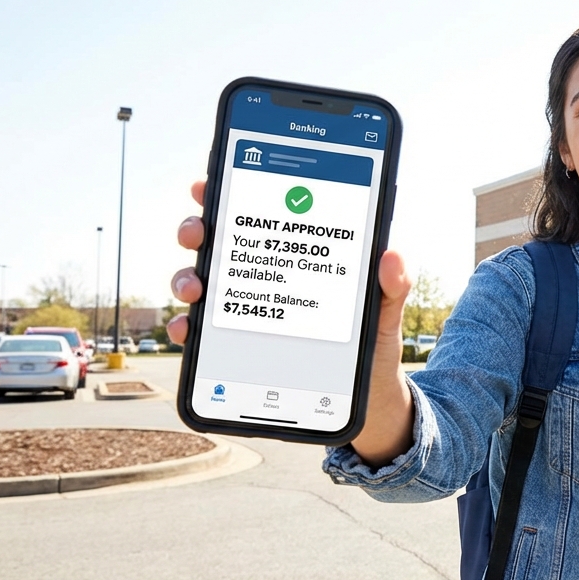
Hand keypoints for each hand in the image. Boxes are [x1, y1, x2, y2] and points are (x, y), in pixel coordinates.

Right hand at [166, 180, 416, 464]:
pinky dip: (187, 328)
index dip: (232, 189)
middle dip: (198, 229)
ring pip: (201, 281)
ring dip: (186, 278)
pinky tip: (189, 330)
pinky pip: (202, 333)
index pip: (262, 212)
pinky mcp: (237, 345)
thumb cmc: (374, 341)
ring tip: (194, 288)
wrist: (368, 396)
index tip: (212, 183)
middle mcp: (267, 275)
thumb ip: (392, 284)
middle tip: (198, 233)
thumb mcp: (386, 311)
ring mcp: (248, 309)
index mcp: (301, 254)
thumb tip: (392, 256)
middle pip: (220, 241)